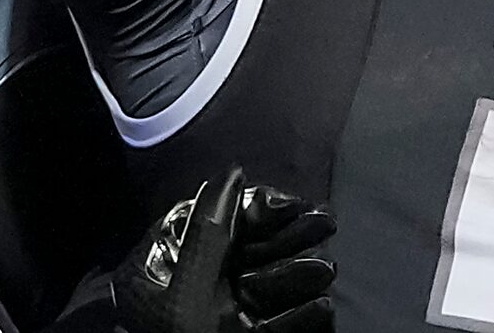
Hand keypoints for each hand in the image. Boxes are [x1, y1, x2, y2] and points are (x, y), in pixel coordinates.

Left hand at [115, 168, 333, 332]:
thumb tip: (231, 176)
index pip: (211, 221)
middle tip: (326, 222)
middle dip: (287, 237)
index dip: (250, 207)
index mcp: (164, 267)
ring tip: (330, 268)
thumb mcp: (190, 290)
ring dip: (298, 275)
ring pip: (264, 286)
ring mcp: (217, 319)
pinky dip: (297, 317)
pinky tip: (324, 307)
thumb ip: (210, 234)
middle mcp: (190, 288)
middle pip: (244, 250)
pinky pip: (271, 325)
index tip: (286, 202)